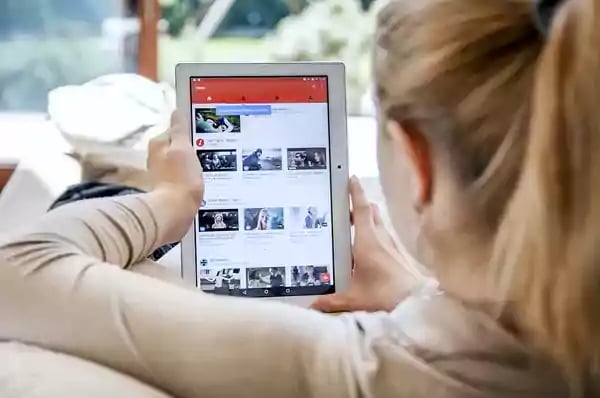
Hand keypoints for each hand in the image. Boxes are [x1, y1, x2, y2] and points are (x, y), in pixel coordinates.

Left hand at [148, 111, 203, 212]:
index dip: (191, 136)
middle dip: (191, 152)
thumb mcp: (183, 148)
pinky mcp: (166, 188)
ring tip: (201, 174)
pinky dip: (188, 180)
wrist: (175, 211)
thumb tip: (177, 112)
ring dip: (191, 167)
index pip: (176, 131)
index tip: (202, 142)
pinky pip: (181, 178)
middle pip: (178, 148)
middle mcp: (155, 157)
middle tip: (204, 159)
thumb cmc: (180, 178)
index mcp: (158, 144)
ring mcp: (160, 174)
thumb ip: (179, 129)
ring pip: (180, 163)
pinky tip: (196, 185)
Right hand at [312, 176, 424, 312]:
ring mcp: (393, 246)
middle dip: (358, 206)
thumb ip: (330, 302)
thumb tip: (312, 305)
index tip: (350, 178)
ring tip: (353, 231)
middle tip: (344, 209)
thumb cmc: (386, 296)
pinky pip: (385, 238)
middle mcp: (382, 239)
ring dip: (367, 222)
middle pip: (371, 212)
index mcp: (368, 241)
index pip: (361, 208)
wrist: (417, 305)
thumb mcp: (352, 299)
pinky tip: (369, 253)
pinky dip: (376, 237)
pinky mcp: (400, 255)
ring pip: (379, 224)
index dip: (355, 192)